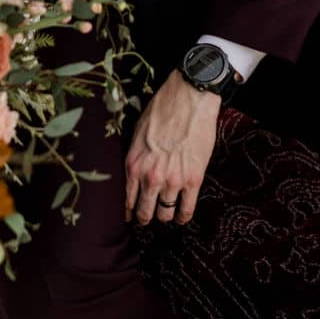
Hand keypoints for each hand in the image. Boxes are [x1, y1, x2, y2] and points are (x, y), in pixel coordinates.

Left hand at [124, 70, 220, 227]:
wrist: (189, 99)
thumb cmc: (162, 110)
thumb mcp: (137, 133)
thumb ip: (135, 157)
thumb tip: (133, 172)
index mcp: (133, 165)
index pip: (126, 200)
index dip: (129, 212)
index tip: (130, 216)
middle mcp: (150, 177)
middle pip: (145, 212)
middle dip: (145, 218)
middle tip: (147, 219)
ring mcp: (172, 180)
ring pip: (165, 213)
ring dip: (165, 216)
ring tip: (166, 215)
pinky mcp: (193, 179)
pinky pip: (187, 209)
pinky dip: (183, 216)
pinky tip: (182, 217)